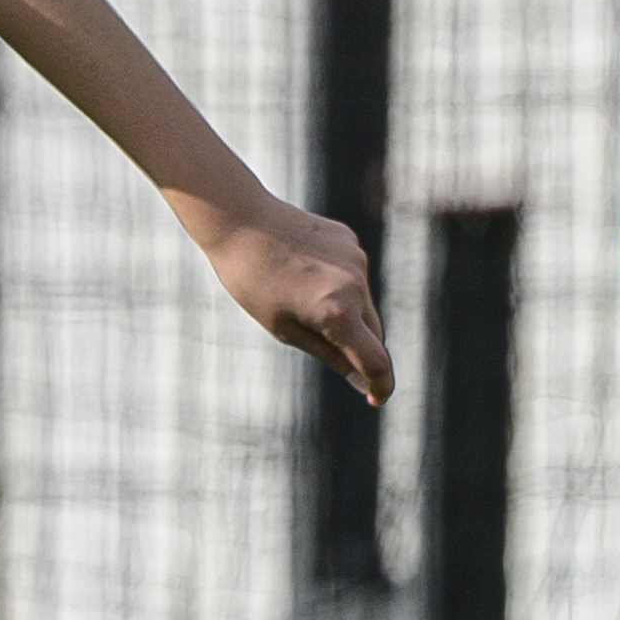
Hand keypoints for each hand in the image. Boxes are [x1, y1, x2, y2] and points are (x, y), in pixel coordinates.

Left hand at [198, 191, 390, 402]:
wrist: (239, 221)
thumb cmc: (252, 282)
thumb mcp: (285, 329)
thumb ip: (331, 355)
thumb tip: (362, 381)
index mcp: (337, 312)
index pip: (375, 360)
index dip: (380, 385)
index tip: (375, 398)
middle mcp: (355, 284)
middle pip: (373, 332)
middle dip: (359, 347)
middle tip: (325, 348)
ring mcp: (356, 258)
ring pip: (364, 302)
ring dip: (346, 313)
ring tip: (300, 299)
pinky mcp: (350, 241)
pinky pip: (352, 274)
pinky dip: (338, 284)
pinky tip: (302, 272)